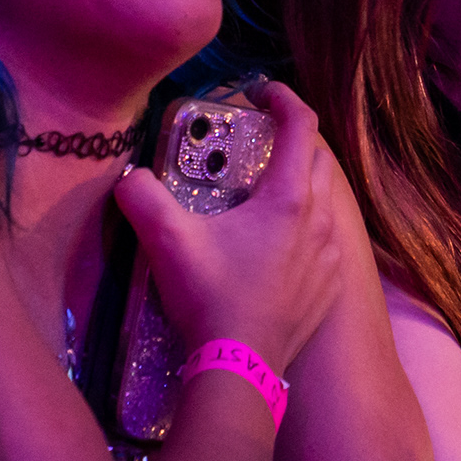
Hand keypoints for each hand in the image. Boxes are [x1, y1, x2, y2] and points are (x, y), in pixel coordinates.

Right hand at [115, 81, 342, 372]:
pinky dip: (307, 227)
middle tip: (258, 143)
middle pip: (318, 158)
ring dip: (301, 184)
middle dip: (292, 140)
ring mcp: (331, 255)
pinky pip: (326, 240)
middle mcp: (320, 219)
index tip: (260, 92)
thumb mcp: (167, 240)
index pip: (302, 124)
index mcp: (289, 197)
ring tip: (265, 193)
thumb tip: (129, 177)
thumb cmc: (209, 297)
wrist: (241, 369)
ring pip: (326, 200)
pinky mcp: (330, 287)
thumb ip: (141, 196)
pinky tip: (279, 244)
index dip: (283, 97)